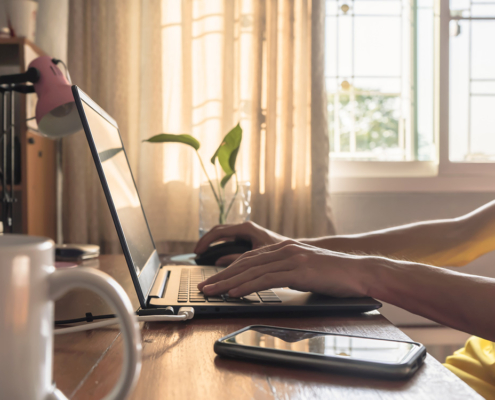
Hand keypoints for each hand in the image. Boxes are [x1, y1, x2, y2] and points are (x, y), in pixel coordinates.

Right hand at [194, 221, 288, 265]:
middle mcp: (245, 228)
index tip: (197, 251)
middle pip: (218, 232)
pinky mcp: (247, 239)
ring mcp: (245, 233)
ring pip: (223, 236)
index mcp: (246, 228)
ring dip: (211, 244)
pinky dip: (219, 247)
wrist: (296, 250)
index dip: (206, 242)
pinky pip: (229, 241)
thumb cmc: (283, 251)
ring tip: (201, 255)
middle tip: (195, 254)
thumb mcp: (258, 256)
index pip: (219, 232)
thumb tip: (219, 261)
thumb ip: (238, 259)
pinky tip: (214, 257)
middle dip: (206, 243)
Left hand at [197, 240, 372, 297]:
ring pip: (251, 270)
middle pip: (245, 263)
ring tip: (211, 292)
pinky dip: (246, 286)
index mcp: (285, 248)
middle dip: (221, 276)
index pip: (250, 259)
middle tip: (204, 287)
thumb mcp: (306, 269)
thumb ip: (286, 272)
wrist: (360, 272)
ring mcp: (291, 258)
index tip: (215, 280)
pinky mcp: (298, 270)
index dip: (229, 270)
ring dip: (227, 283)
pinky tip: (234, 293)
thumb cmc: (335, 275)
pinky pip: (266, 279)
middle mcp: (285, 249)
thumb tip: (268, 282)